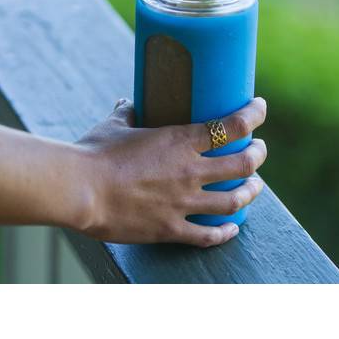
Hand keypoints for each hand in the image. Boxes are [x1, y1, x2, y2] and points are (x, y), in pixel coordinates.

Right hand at [75, 98, 267, 246]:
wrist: (79, 189)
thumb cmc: (93, 153)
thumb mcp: (112, 126)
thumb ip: (126, 113)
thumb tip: (127, 103)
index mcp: (180, 140)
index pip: (233, 125)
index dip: (254, 115)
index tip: (259, 109)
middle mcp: (190, 170)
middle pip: (244, 163)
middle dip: (258, 154)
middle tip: (259, 151)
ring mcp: (183, 202)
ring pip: (234, 200)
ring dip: (251, 192)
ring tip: (255, 187)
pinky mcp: (171, 229)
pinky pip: (208, 235)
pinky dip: (225, 232)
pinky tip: (232, 228)